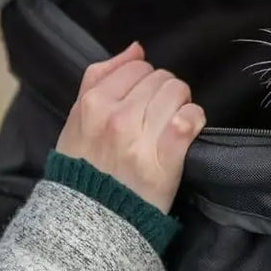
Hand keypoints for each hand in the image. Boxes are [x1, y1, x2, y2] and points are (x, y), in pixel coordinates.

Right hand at [56, 42, 204, 212]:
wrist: (90, 222)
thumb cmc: (84, 168)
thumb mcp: (76, 120)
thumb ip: (99, 77)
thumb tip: (135, 49)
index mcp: (92, 104)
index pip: (136, 66)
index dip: (144, 79)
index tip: (143, 98)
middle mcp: (116, 117)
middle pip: (161, 77)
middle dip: (164, 91)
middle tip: (159, 113)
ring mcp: (141, 139)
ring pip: (178, 92)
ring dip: (180, 104)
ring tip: (171, 122)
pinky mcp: (165, 161)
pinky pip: (191, 119)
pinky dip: (194, 119)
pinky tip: (186, 130)